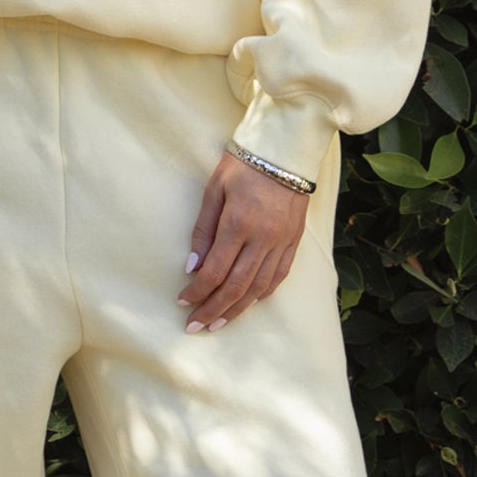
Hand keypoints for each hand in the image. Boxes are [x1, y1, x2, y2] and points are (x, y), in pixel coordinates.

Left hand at [177, 150, 308, 332]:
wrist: (285, 150)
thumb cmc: (244, 165)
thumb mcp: (214, 190)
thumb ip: (203, 230)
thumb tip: (192, 267)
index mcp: (239, 223)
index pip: (214, 271)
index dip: (197, 292)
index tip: (182, 301)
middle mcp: (263, 238)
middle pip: (236, 287)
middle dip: (213, 310)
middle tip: (195, 326)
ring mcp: (282, 242)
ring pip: (258, 288)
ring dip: (236, 309)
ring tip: (218, 323)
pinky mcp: (294, 242)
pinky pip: (278, 277)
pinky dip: (261, 294)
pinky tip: (247, 302)